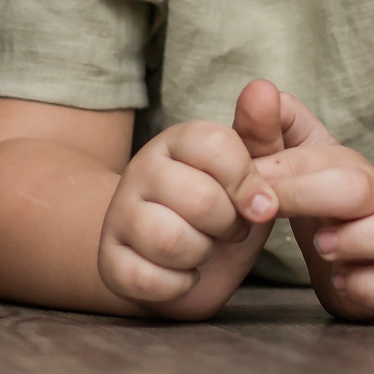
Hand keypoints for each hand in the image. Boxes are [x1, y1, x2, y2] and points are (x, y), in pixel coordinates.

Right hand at [97, 113, 283, 318]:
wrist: (177, 260)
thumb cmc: (220, 211)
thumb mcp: (250, 173)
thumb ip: (262, 135)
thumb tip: (263, 88)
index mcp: (177, 141)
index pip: (217, 146)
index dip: (247, 182)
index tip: (260, 204)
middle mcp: (142, 170)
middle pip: (201, 199)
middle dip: (228, 225)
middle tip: (227, 229)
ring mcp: (119, 215)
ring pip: (171, 240)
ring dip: (201, 254)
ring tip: (202, 249)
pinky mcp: (110, 261)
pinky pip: (150, 279)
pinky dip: (178, 285)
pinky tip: (181, 274)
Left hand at [244, 80, 373, 319]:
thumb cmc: (326, 203)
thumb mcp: (297, 164)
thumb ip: (270, 131)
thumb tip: (258, 88)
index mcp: (348, 167)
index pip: (316, 158)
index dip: (277, 173)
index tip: (245, 190)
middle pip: (361, 187)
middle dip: (310, 197)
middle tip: (268, 213)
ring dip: (356, 242)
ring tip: (322, 248)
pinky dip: (368, 287)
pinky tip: (342, 281)